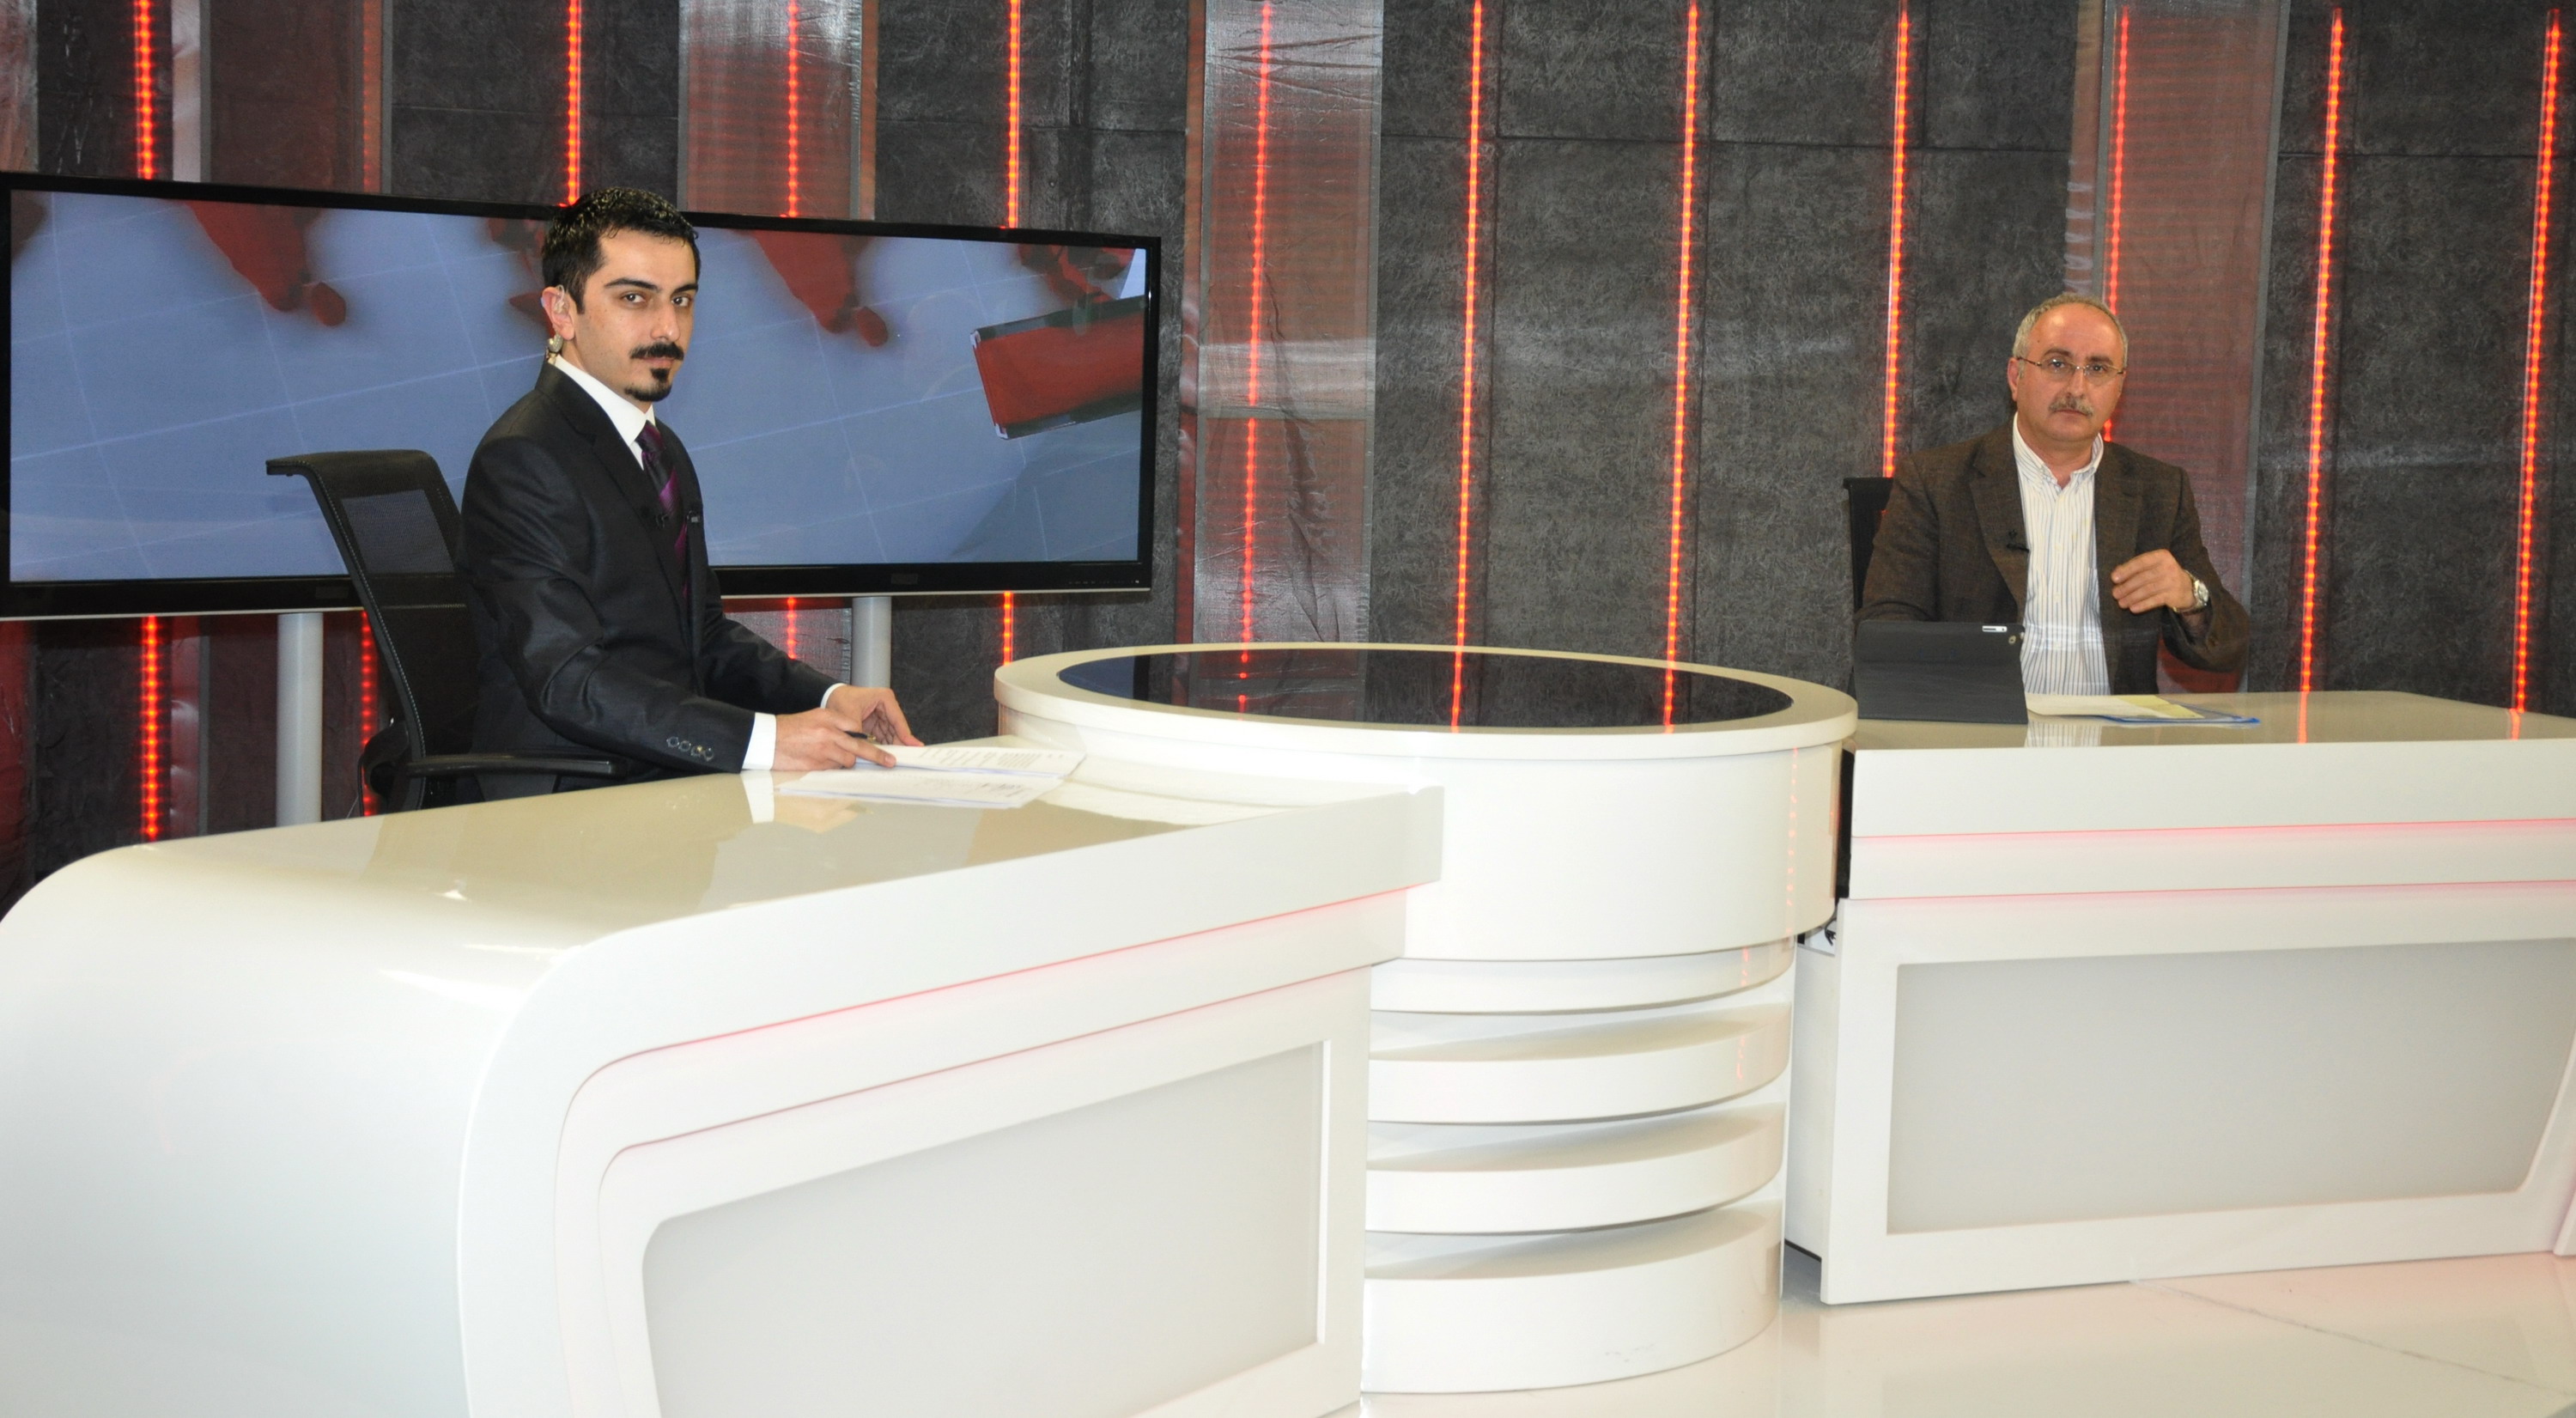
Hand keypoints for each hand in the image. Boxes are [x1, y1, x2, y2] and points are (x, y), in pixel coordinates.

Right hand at [772, 703, 895, 769]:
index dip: (864, 738)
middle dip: (877, 756)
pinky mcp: (818, 764)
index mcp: (828, 717)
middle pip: (860, 747)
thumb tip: (851, 736)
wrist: (767, 739)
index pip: (855, 728)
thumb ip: (833, 724)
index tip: (876, 743)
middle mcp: (829, 733)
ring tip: (831, 758)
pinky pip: (834, 769)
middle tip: (890, 762)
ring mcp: (824, 750)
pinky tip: (821, 763)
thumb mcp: (813, 717)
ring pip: (848, 761)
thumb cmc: (790, 729)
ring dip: (845, 763)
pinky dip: (833, 768)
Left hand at [824, 684, 920, 747]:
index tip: (913, 746)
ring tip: (895, 757)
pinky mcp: (876, 722)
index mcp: (884, 698)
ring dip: (892, 745)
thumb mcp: (850, 717)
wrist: (829, 696)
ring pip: (891, 733)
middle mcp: (886, 705)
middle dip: (899, 742)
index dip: (905, 735)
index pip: (898, 720)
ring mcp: (882, 714)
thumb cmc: (840, 699)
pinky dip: (884, 745)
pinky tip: (885, 754)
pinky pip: (883, 735)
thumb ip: (859, 735)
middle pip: (897, 728)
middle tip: (905, 756)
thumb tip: (865, 751)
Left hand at [2110, 549, 2199, 615]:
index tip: (2114, 579)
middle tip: (2115, 594)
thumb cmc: (2163, 575)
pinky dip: (2143, 605)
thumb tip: (2116, 573)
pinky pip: (2155, 600)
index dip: (2126, 570)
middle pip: (2143, 577)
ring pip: (2147, 590)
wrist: (2187, 588)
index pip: (2141, 562)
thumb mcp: (2152, 567)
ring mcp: (2173, 581)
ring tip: (2121, 603)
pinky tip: (2133, 608)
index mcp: (2161, 556)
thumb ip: (2136, 568)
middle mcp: (2169, 566)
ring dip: (2132, 597)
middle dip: (2126, 587)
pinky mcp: (2175, 594)